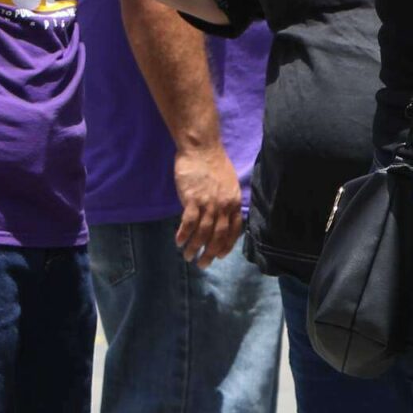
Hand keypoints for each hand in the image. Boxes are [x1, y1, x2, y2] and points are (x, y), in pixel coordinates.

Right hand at [173, 143, 243, 267]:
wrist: (202, 148)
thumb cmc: (213, 164)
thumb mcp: (229, 184)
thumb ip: (227, 201)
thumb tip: (222, 216)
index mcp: (234, 202)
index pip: (234, 230)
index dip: (227, 245)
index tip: (220, 255)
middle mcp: (224, 205)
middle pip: (218, 236)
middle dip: (210, 254)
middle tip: (202, 265)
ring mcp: (208, 203)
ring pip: (202, 233)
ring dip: (194, 248)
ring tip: (187, 257)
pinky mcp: (192, 199)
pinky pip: (188, 223)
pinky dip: (183, 235)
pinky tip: (178, 241)